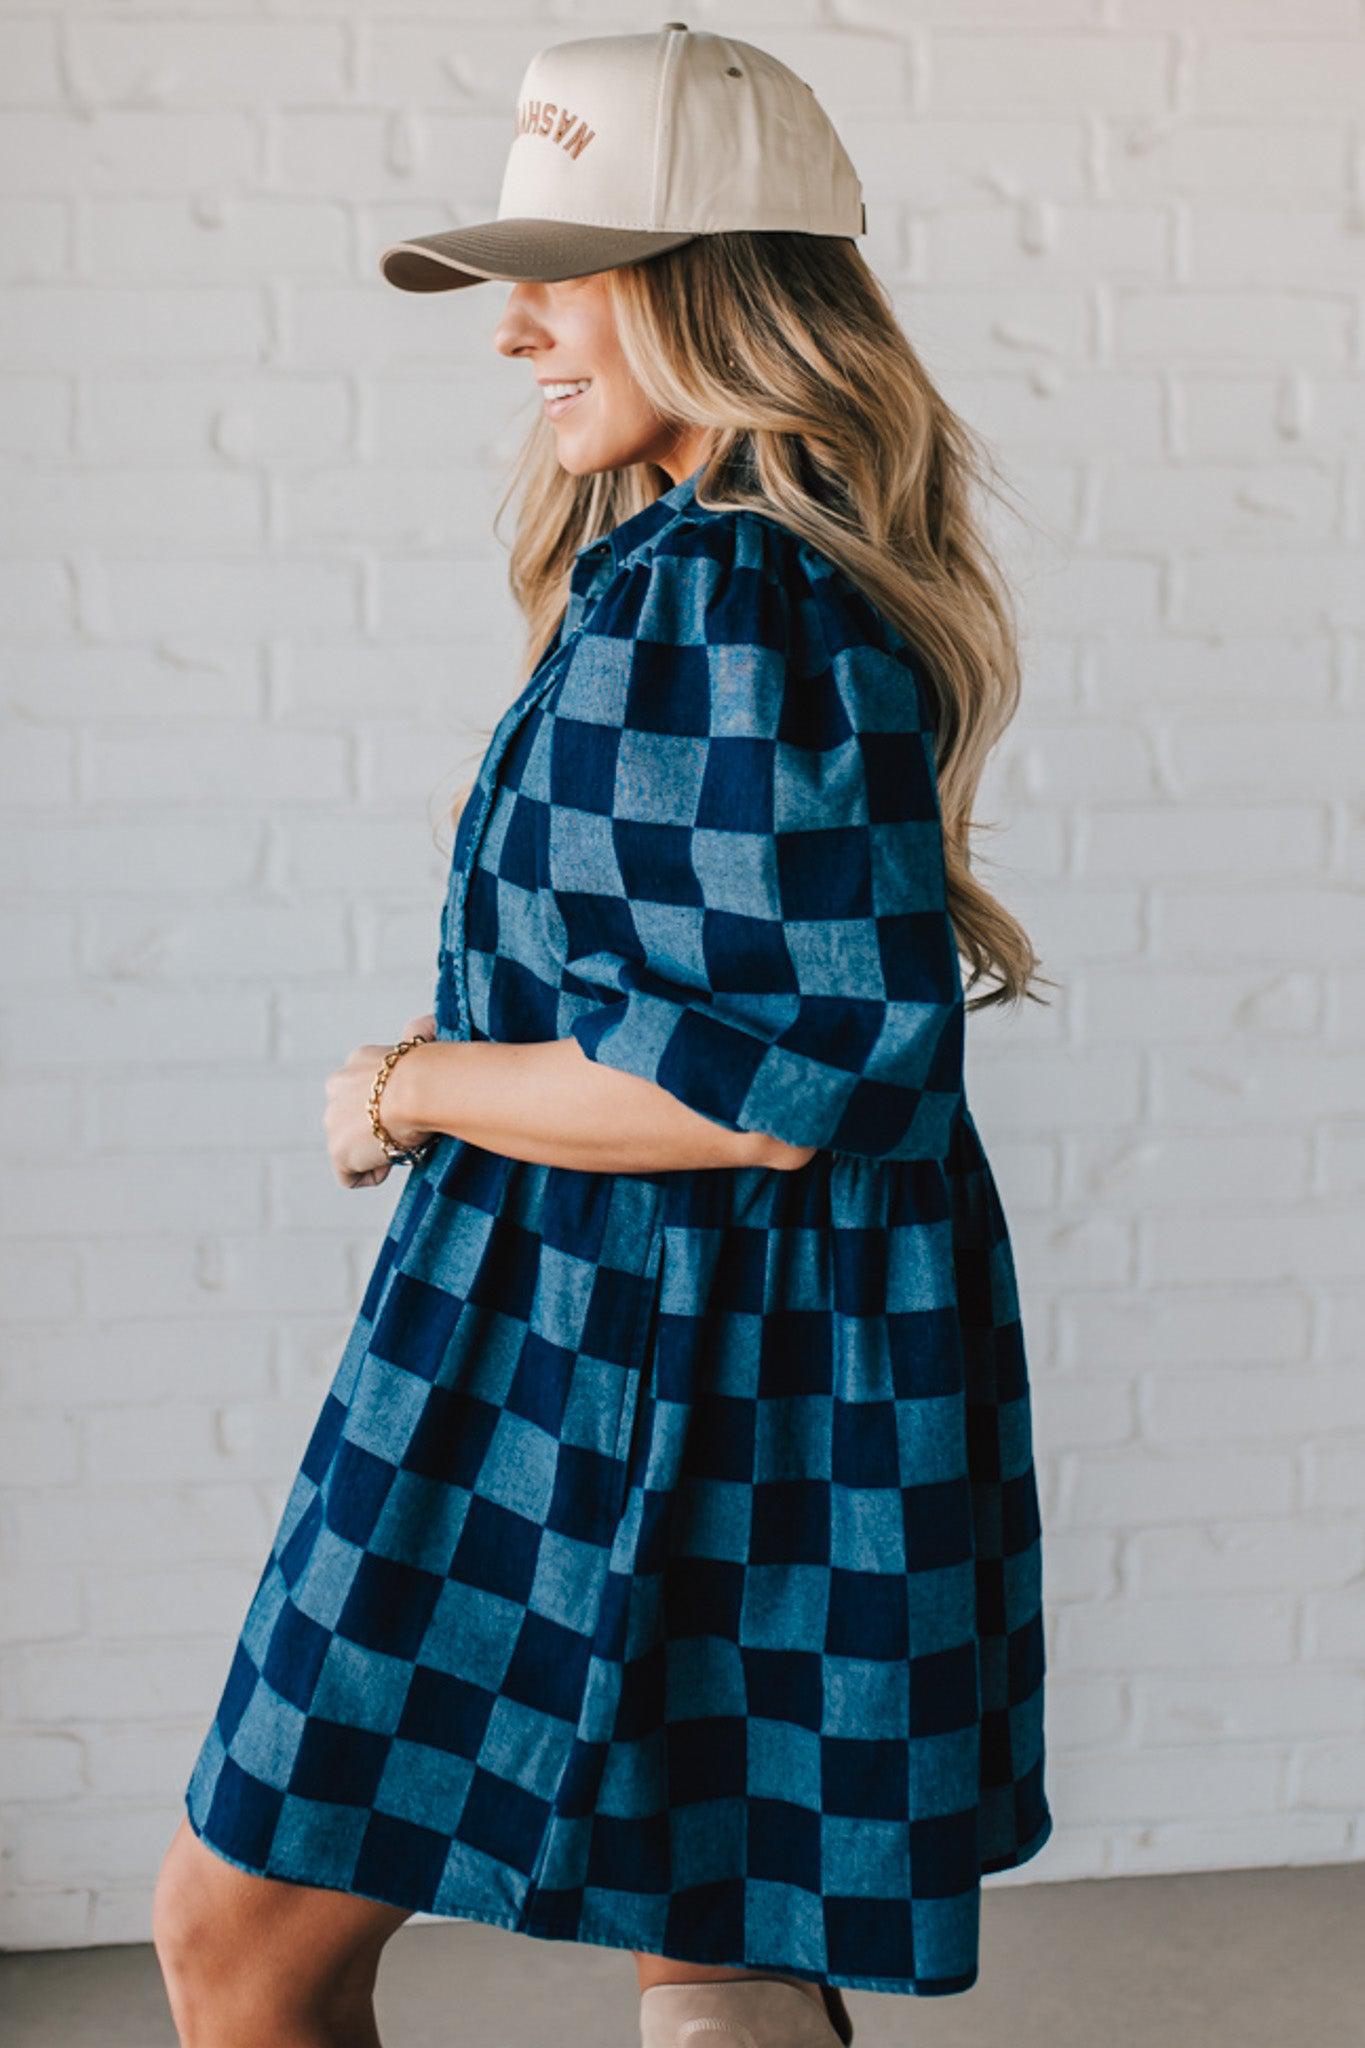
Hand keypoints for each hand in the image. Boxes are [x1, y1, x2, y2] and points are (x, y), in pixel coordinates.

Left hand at [323, 1012, 436, 1189]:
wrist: (421, 1088)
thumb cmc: (430, 1067)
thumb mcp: (423, 1040)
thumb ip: (420, 1031)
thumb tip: (432, 1022)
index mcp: (356, 1062)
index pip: (363, 1088)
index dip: (386, 1103)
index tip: (409, 1110)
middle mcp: (336, 1089)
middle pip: (350, 1116)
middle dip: (374, 1126)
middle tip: (405, 1130)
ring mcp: (333, 1121)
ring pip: (349, 1143)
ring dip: (373, 1149)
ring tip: (401, 1145)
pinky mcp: (338, 1152)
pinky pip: (349, 1174)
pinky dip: (370, 1174)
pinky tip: (390, 1164)